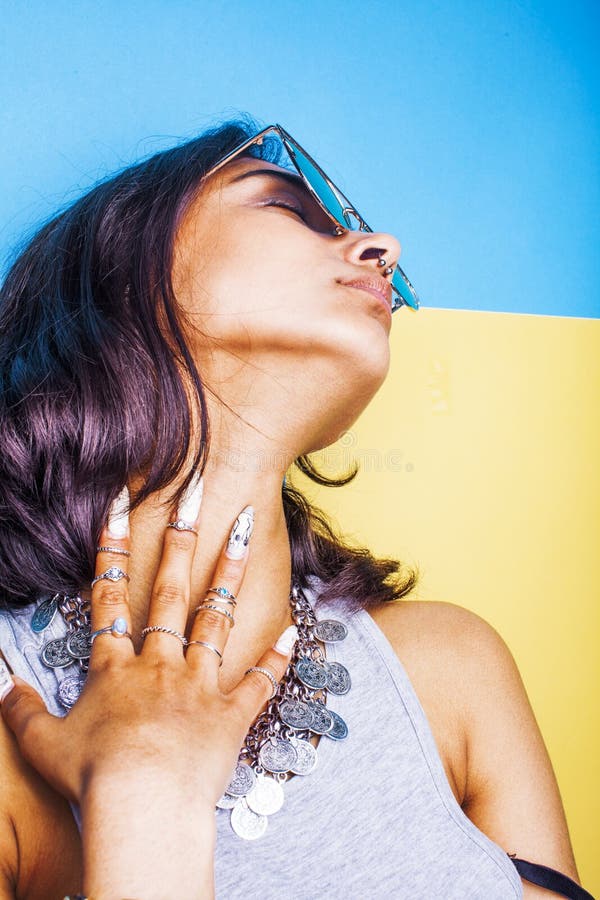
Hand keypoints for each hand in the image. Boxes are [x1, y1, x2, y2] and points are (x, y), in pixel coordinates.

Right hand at [0, 480, 296, 896]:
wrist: (144, 806)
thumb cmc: (94, 778)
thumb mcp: (45, 745)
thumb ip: (23, 712)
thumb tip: (4, 687)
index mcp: (116, 669)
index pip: (108, 597)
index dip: (110, 548)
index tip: (119, 505)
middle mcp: (160, 664)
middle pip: (168, 592)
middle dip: (177, 540)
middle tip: (193, 495)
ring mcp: (200, 685)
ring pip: (216, 618)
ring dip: (229, 573)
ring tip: (245, 531)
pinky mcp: (231, 714)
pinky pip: (259, 681)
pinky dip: (277, 658)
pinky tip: (293, 628)